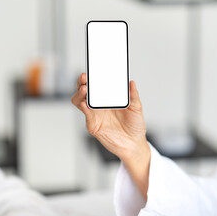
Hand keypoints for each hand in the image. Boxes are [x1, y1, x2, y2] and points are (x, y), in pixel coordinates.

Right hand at [71, 73, 149, 199]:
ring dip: (79, 93)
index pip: (96, 85)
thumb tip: (131, 83)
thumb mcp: (136, 108)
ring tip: (84, 89)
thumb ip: (133, 96)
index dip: (92, 77)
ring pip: (79, 100)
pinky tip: (85, 103)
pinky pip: (85, 114)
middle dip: (81, 82)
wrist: (133, 145)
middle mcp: (99, 105)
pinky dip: (83, 107)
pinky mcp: (92, 124)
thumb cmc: (135, 126)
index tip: (93, 70)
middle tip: (85, 78)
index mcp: (108, 98)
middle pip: (84, 90)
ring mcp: (94, 114)